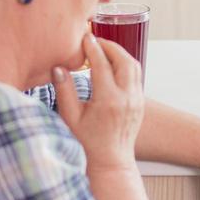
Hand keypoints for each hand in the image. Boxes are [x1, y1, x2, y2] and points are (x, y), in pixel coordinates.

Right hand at [55, 32, 143, 172]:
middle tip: (95, 40)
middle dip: (110, 46)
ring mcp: (136, 100)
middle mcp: (126, 98)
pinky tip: (112, 64)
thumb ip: (65, 91)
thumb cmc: (87, 143)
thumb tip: (59, 67)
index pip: (102, 65)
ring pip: (134, 66)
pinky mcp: (140, 103)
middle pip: (123, 60)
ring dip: (120, 54)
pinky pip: (136, 76)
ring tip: (103, 49)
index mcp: (108, 101)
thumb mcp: (70, 118)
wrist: (110, 162)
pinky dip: (125, 65)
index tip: (85, 37)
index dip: (92, 48)